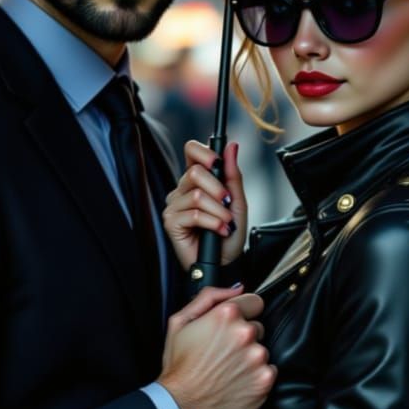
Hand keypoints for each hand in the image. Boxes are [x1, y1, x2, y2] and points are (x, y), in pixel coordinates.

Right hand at [159, 286, 275, 408]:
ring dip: (249, 357)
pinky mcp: (265, 380)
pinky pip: (268, 370)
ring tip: (227, 369)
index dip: (243, 313)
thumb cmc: (180, 366)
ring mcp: (257, 357)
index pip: (254, 301)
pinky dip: (256, 376)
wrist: (181, 406)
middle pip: (258, 327)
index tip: (233, 326)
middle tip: (223, 352)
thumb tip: (236, 288)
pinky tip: (236, 381)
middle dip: (244, 337)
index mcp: (227, 314)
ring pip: (262, 350)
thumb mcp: (180, 321)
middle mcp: (246, 333)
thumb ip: (209, 296)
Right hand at [163, 141, 247, 270]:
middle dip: (218, 189)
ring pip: (197, 195)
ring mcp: (175, 205)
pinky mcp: (171, 221)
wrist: (226, 261)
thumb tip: (232, 146)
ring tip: (226, 223)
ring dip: (219, 211)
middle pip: (195, 172)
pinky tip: (219, 230)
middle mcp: (182, 189)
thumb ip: (233, 174)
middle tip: (228, 203)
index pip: (192, 151)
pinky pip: (193, 214)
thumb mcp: (237, 201)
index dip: (204, 152)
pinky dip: (212, 222)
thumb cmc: (229, 232)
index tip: (218, 162)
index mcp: (197, 179)